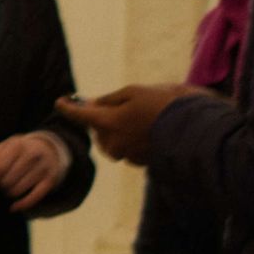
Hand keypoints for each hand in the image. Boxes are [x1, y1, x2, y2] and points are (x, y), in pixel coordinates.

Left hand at [0, 132, 70, 211]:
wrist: (44, 149)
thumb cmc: (16, 151)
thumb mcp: (1, 147)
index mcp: (17, 145)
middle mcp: (32, 155)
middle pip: (7, 181)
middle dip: (1, 185)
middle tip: (2, 182)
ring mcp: (43, 168)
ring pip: (17, 191)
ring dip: (10, 193)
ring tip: (10, 187)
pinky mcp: (50, 180)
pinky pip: (33, 198)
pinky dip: (22, 205)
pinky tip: (14, 206)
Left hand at [56, 85, 194, 165]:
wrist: (193, 129)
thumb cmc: (162, 104)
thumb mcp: (134, 92)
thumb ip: (109, 99)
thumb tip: (93, 103)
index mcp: (108, 122)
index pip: (80, 116)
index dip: (68, 108)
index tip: (60, 101)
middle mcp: (113, 142)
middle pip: (97, 131)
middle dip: (101, 119)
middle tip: (115, 107)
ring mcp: (127, 154)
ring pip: (111, 142)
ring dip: (115, 131)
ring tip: (136, 118)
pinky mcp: (140, 161)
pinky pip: (127, 149)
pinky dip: (130, 139)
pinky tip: (147, 130)